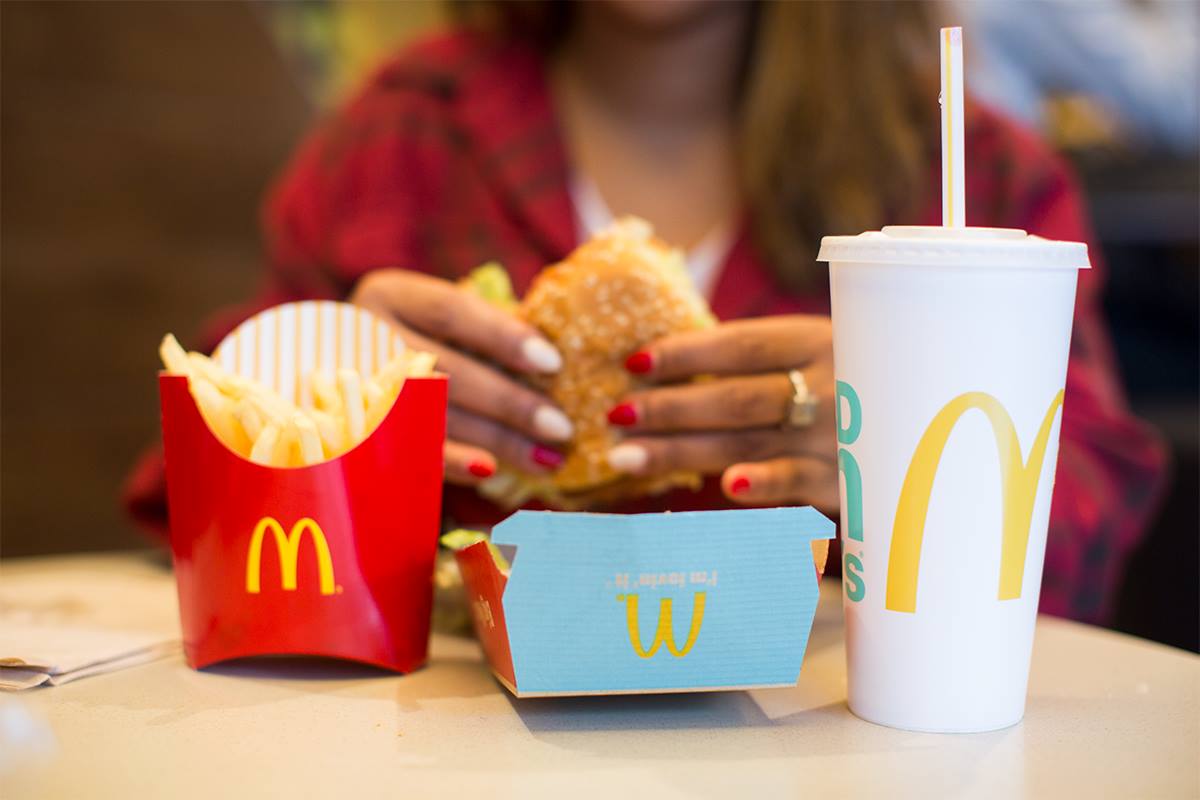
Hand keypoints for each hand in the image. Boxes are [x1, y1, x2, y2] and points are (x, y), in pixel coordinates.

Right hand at [350, 269, 571, 484]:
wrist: (341, 370)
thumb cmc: (422, 338)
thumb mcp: (444, 320)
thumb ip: (486, 328)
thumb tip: (553, 364)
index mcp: (391, 296)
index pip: (451, 312)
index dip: (503, 336)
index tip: (553, 363)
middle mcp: (367, 339)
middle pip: (447, 372)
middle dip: (509, 403)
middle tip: (561, 427)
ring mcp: (357, 388)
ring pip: (435, 418)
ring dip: (496, 441)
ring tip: (547, 457)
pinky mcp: (358, 433)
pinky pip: (410, 451)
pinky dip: (453, 462)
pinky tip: (491, 472)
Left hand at [605, 315, 838, 512]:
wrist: (944, 422)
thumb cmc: (856, 382)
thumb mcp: (821, 352)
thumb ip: (760, 358)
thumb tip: (661, 363)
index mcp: (820, 339)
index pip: (741, 345)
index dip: (685, 353)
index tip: (633, 362)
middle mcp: (833, 383)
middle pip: (735, 398)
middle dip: (669, 408)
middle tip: (614, 416)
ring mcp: (842, 435)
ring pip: (749, 443)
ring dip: (681, 451)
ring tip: (625, 455)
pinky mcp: (850, 482)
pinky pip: (800, 483)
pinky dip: (765, 484)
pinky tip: (724, 487)